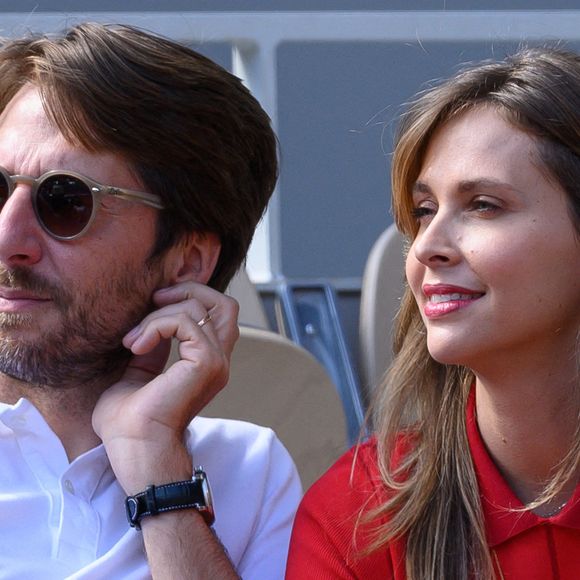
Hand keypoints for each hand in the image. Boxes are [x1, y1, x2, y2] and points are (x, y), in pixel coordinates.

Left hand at [92, 281, 238, 493]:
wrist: (135, 449)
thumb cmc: (130, 423)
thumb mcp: (138, 373)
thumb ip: (152, 348)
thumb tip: (152, 322)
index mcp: (206, 364)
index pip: (217, 315)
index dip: (188, 299)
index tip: (152, 308)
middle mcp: (218, 361)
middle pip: (224, 304)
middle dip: (188, 291)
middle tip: (155, 301)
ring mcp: (216, 362)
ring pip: (200, 308)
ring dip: (159, 314)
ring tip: (134, 339)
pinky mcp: (206, 363)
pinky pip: (186, 321)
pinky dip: (156, 325)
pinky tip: (137, 346)